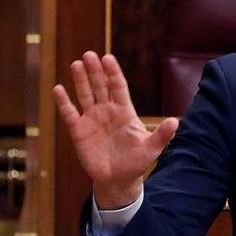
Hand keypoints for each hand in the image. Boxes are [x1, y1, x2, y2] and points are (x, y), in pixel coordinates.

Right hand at [52, 51, 178, 208]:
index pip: (118, 87)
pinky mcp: (78, 131)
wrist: (118, 180)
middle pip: (100, 86)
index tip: (108, 58)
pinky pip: (69, 113)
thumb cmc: (137, 162)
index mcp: (125, 112)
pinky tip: (58, 89)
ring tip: (76, 64)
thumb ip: (162, 135)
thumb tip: (176, 122)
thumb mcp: (152, 148)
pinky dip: (64, 102)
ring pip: (85, 95)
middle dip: (95, 71)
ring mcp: (92, 119)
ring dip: (80, 80)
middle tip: (89, 55)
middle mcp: (107, 111)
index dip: (113, 73)